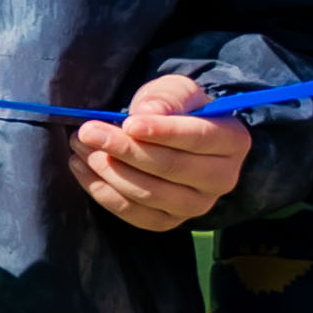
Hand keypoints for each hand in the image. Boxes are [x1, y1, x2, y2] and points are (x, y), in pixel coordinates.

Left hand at [68, 70, 251, 235]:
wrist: (171, 138)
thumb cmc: (176, 109)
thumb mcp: (175, 91)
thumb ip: (165, 97)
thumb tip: (145, 113)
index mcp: (233, 140)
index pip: (198, 138)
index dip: (163, 132)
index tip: (128, 123)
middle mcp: (222, 178)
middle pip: (170, 167)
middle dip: (124, 149)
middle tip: (87, 132)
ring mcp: (196, 205)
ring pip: (149, 194)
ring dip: (107, 170)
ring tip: (80, 147)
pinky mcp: (168, 221)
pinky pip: (133, 213)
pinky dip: (102, 192)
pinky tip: (81, 168)